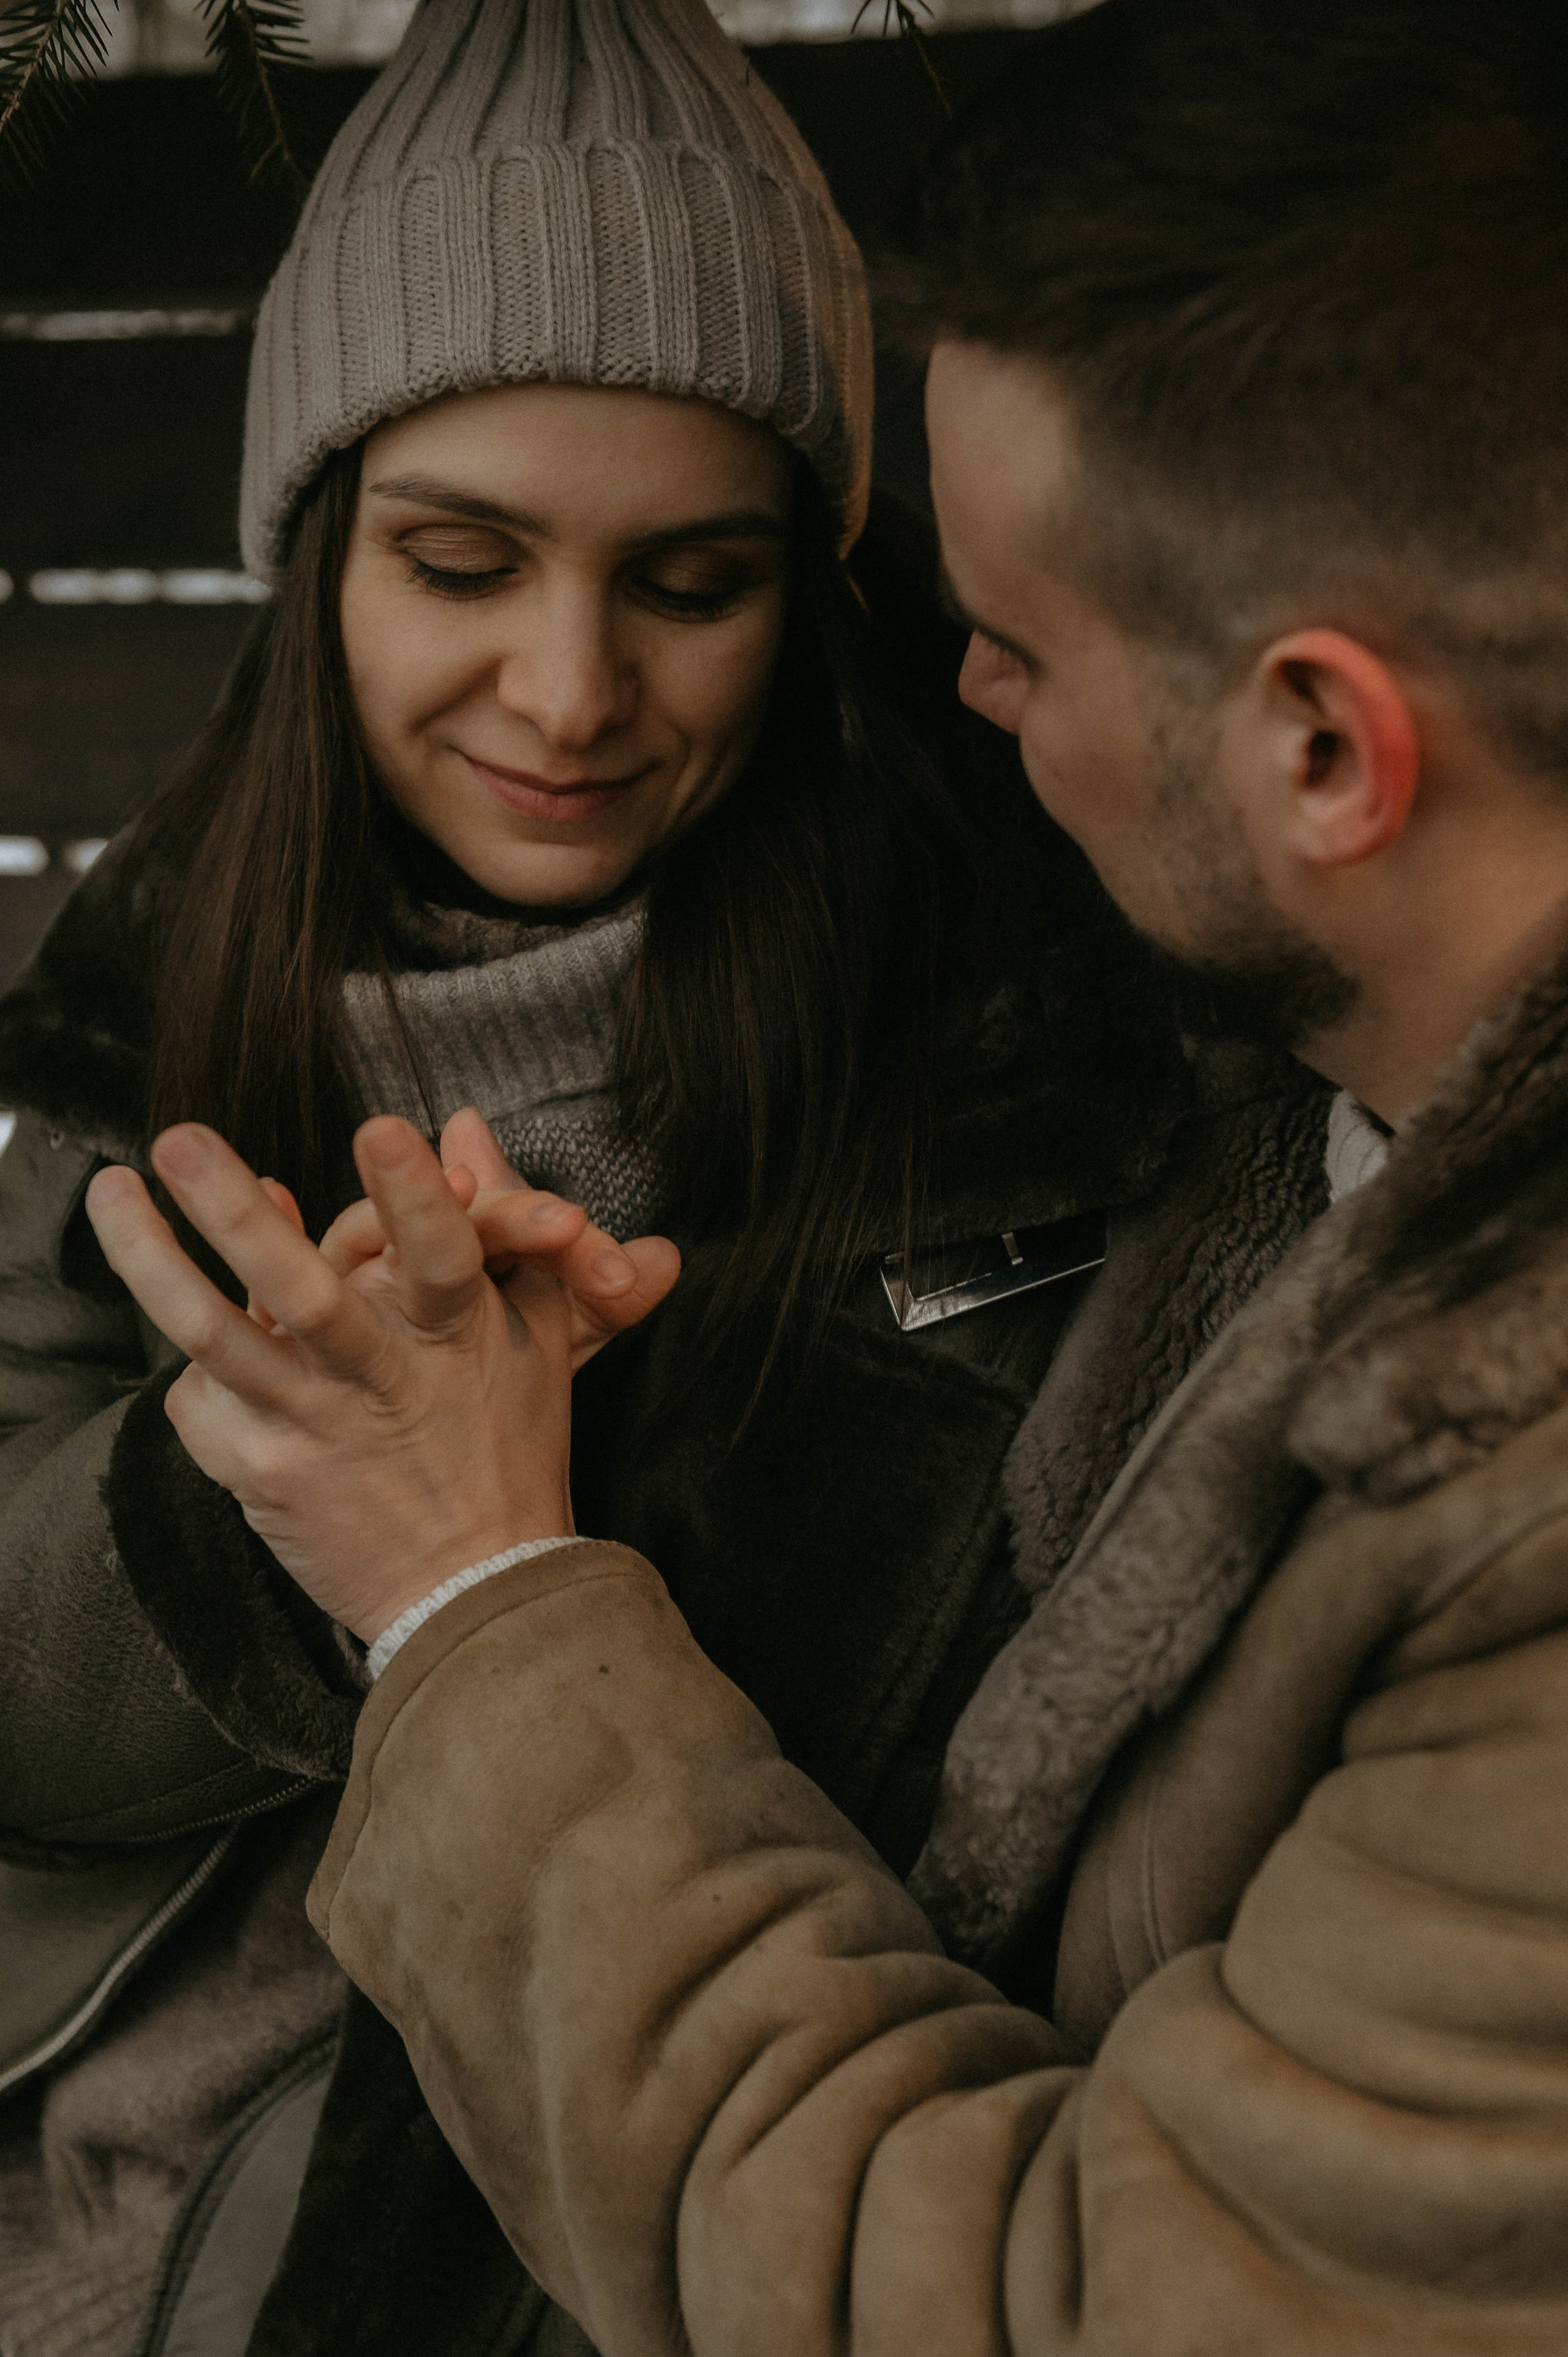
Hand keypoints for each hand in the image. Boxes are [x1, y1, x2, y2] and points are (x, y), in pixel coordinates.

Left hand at [85, 1116, 674, 1643]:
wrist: (475, 1589)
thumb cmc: (508, 1448)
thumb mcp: (530, 1330)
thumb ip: (501, 1223)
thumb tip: (463, 1124)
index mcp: (456, 1337)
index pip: (441, 1255)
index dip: (410, 1195)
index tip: (380, 1128)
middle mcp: (378, 1381)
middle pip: (299, 1293)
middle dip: (234, 1214)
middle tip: (181, 1142)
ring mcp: (310, 1428)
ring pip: (216, 1337)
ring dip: (152, 1258)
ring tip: (111, 1189)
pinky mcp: (260, 1472)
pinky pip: (199, 1398)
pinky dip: (194, 1357)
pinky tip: (181, 1310)